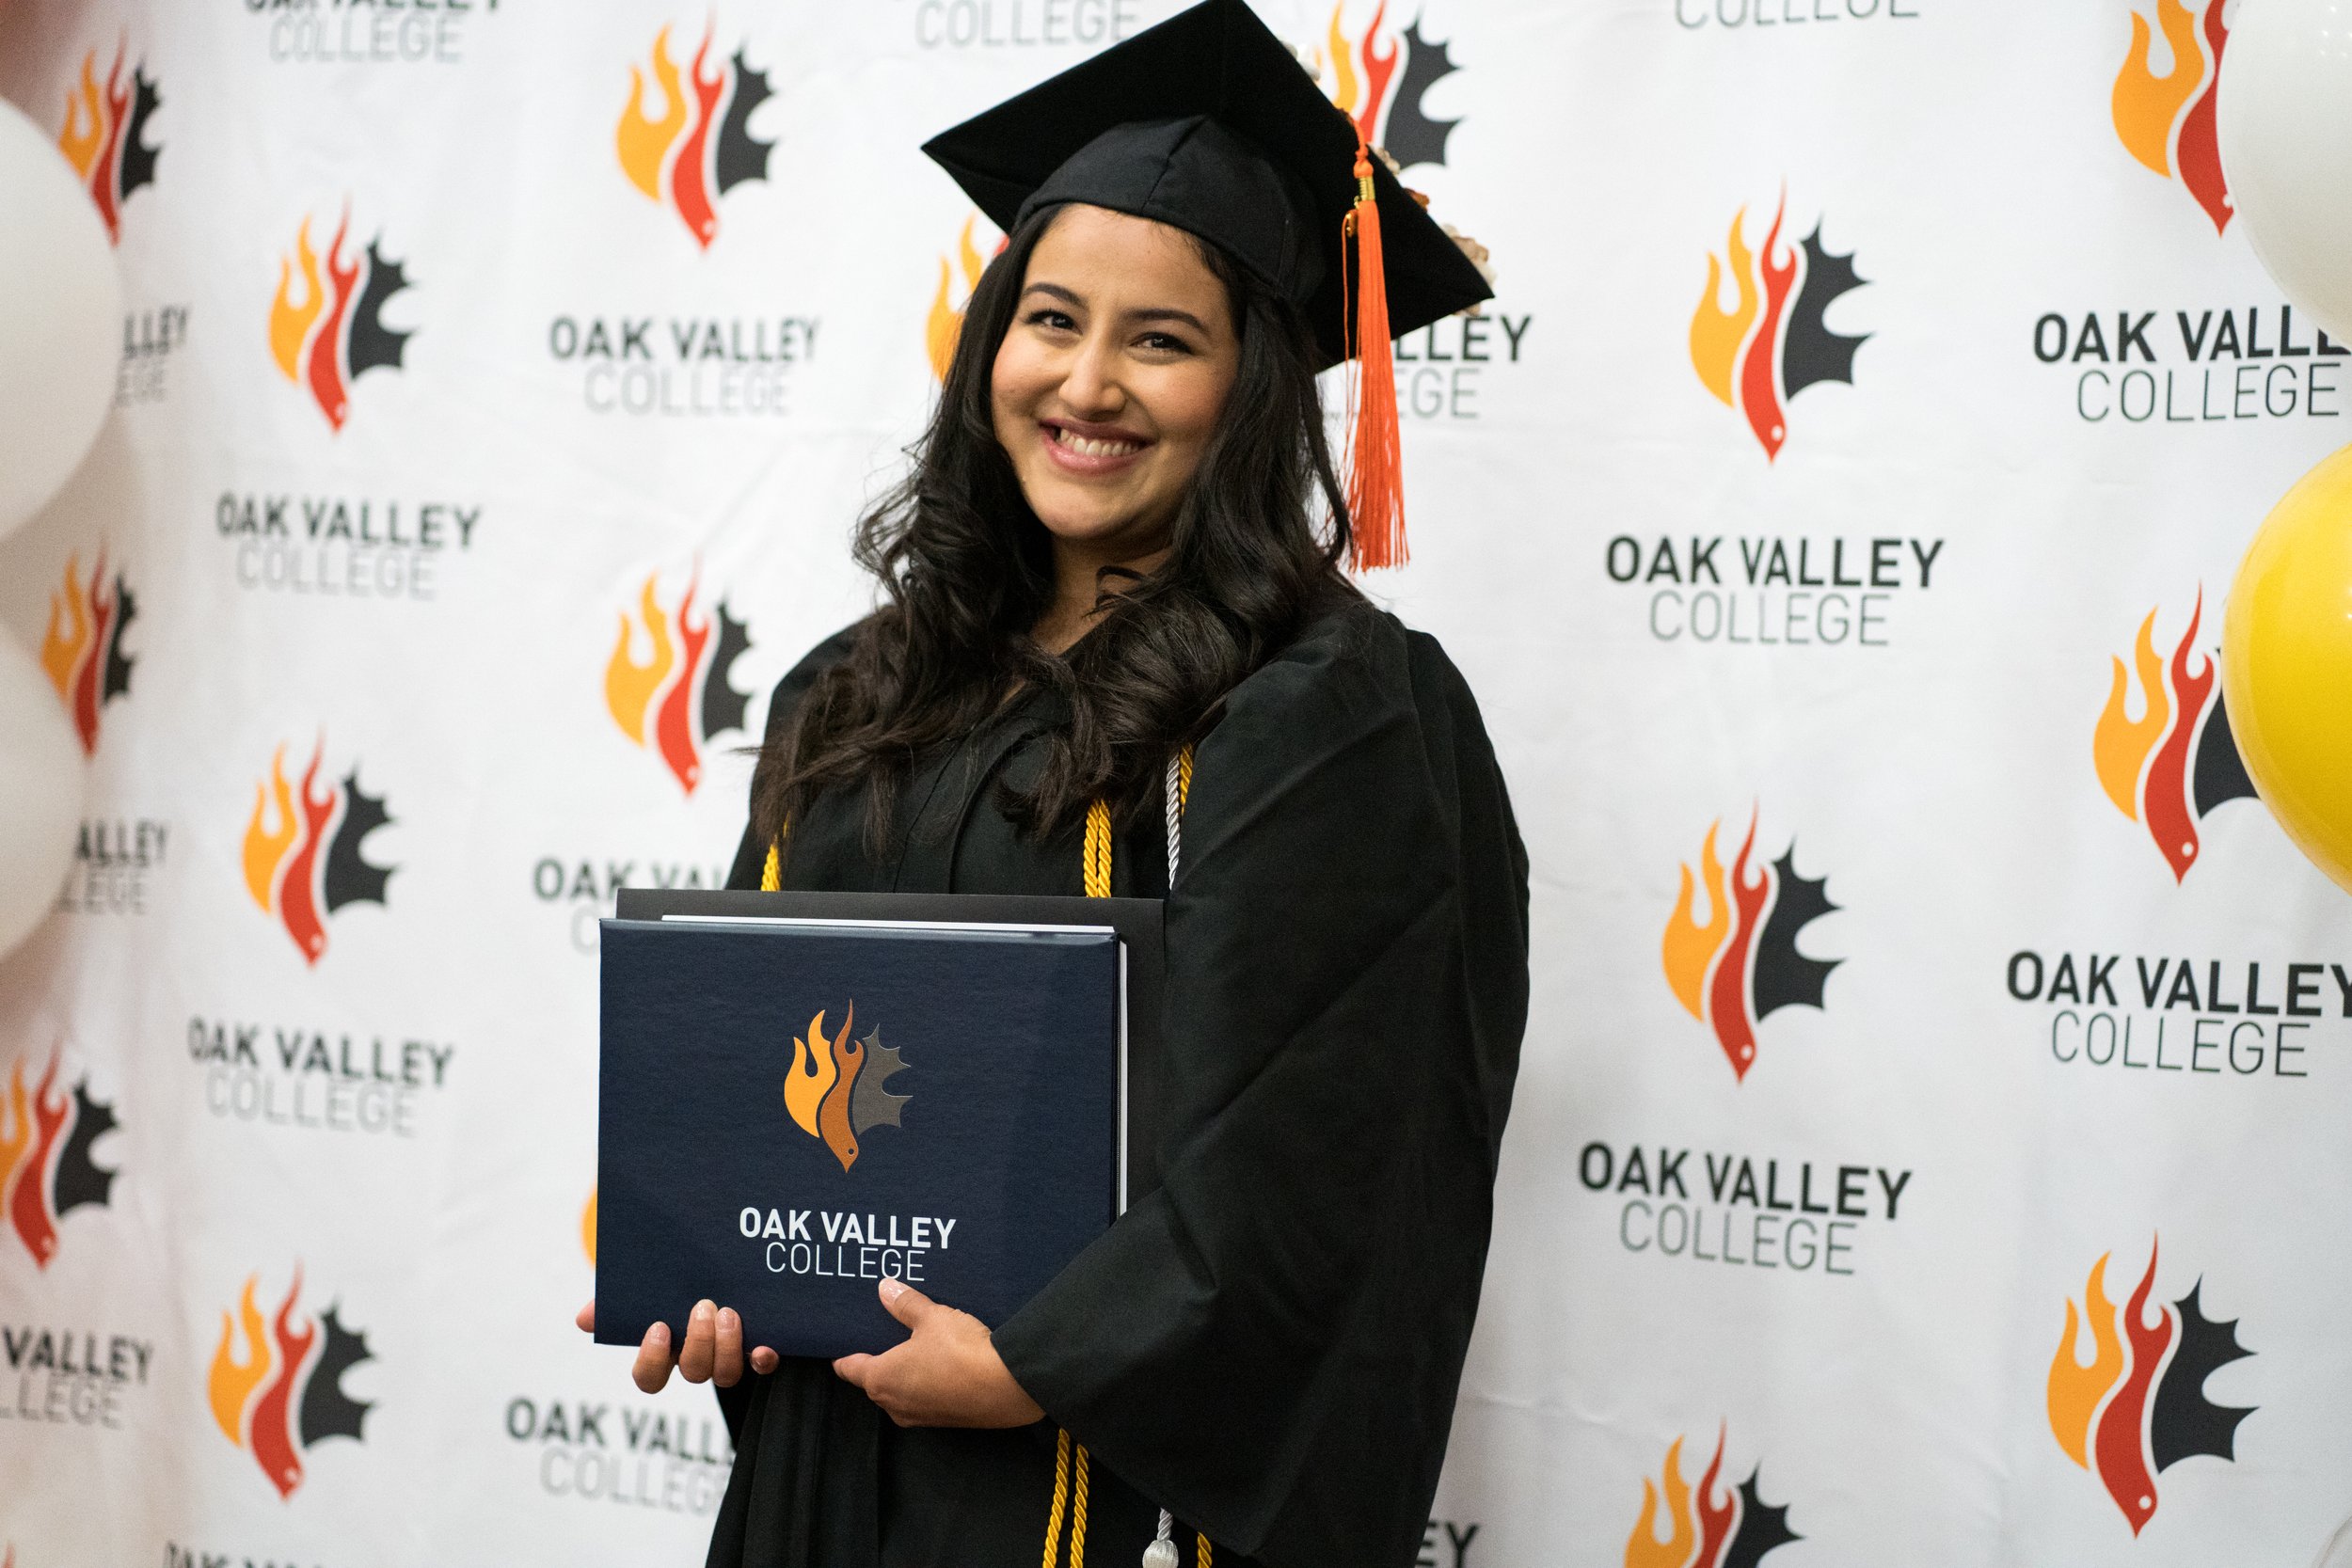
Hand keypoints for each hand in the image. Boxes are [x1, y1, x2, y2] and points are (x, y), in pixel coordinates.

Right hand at [576, 1298, 778, 1391]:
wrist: (722, 1263)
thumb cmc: (676, 1280)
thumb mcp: (646, 1286)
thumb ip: (616, 1301)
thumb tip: (583, 1318)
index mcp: (665, 1348)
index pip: (649, 1378)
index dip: (652, 1361)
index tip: (659, 1328)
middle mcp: (696, 1357)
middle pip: (694, 1373)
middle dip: (697, 1343)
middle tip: (703, 1307)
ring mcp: (727, 1356)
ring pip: (725, 1375)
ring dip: (727, 1347)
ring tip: (729, 1312)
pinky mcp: (758, 1348)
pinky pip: (762, 1366)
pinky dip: (763, 1358)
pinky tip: (764, 1345)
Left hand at [833, 1277, 1044, 1427]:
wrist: (1007, 1387)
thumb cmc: (960, 1351)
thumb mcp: (932, 1317)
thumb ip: (905, 1304)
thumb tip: (885, 1288)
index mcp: (881, 1379)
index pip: (849, 1369)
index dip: (843, 1355)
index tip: (840, 1346)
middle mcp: (894, 1404)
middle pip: (874, 1382)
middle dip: (878, 1362)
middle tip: (884, 1338)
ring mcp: (919, 1418)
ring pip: (900, 1394)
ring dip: (904, 1376)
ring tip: (916, 1349)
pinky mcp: (944, 1422)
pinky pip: (924, 1402)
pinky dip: (926, 1386)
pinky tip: (941, 1367)